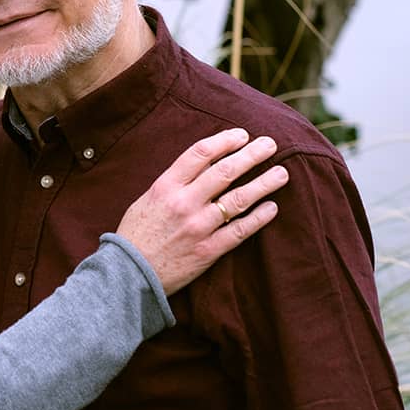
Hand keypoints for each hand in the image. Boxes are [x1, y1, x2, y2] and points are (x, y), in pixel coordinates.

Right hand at [117, 128, 287, 294]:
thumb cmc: (135, 234)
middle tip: (270, 144)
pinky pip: (239, 230)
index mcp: (165, 186)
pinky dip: (259, 218)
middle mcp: (183, 203)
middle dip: (252, 154)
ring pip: (238, 199)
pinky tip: (272, 207)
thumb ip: (173, 183)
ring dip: (264, 183)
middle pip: (225, 171)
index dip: (225, 140)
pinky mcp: (207, 251)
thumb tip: (204, 165)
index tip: (241, 135)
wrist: (127, 273)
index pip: (200, 153)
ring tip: (282, 173)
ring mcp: (198, 227)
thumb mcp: (147, 199)